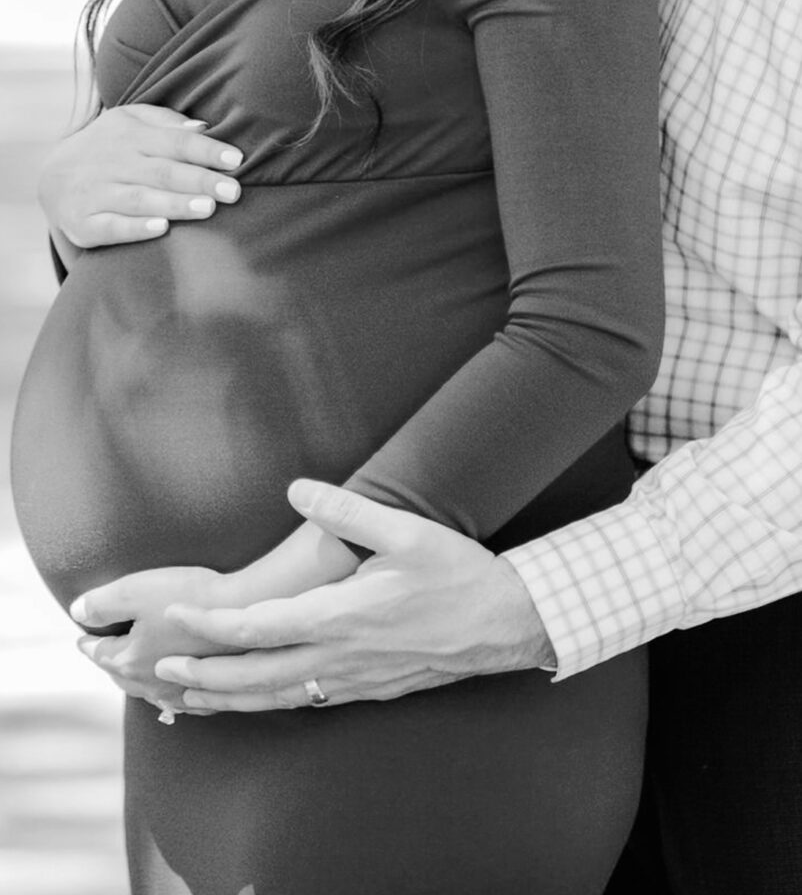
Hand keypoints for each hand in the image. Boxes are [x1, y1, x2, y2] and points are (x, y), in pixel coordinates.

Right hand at [38, 104, 243, 249]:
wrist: (52, 180)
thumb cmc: (111, 150)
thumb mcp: (131, 124)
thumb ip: (167, 124)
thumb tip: (204, 127)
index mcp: (131, 135)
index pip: (175, 141)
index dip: (206, 150)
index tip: (237, 160)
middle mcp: (114, 162)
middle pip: (162, 171)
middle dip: (199, 181)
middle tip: (234, 191)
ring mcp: (96, 193)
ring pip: (139, 199)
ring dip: (174, 204)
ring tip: (207, 209)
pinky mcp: (84, 223)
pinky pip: (110, 227)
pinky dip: (134, 228)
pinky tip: (160, 229)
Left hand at [71, 566, 240, 713]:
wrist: (248, 606)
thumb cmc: (192, 595)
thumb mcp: (134, 590)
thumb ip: (101, 603)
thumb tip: (78, 613)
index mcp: (131, 660)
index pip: (99, 652)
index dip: (88, 642)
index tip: (82, 637)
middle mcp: (153, 683)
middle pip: (121, 676)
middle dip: (109, 664)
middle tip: (103, 653)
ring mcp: (183, 690)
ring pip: (149, 691)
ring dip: (137, 681)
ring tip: (134, 671)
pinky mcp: (211, 688)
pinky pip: (182, 699)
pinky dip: (170, 693)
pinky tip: (175, 689)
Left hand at [155, 482, 554, 711]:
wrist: (507, 624)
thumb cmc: (459, 575)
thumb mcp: (408, 531)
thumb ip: (347, 511)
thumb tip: (296, 489)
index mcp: (344, 616)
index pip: (261, 627)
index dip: (213, 625)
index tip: (179, 616)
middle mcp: (342, 656)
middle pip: (257, 677)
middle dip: (205, 677)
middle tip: (161, 672)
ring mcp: (356, 680)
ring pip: (279, 699)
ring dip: (230, 700)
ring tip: (191, 699)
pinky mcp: (371, 690)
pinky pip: (308, 704)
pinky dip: (270, 705)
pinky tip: (258, 701)